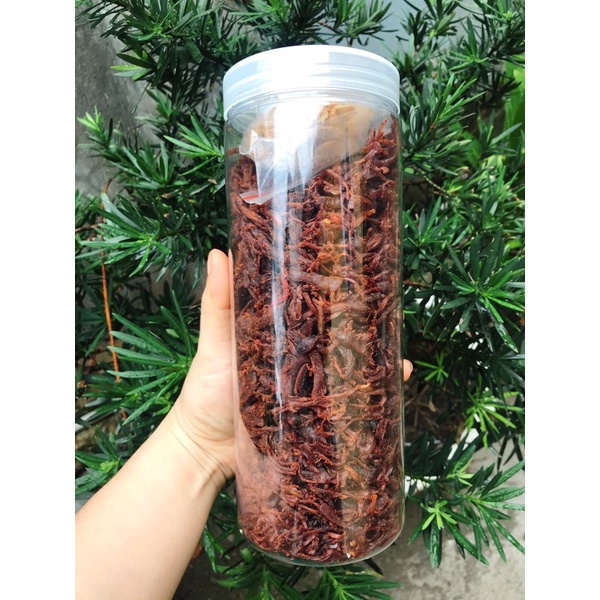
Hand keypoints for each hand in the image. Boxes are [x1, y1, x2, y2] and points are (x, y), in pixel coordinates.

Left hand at [169, 248, 413, 486]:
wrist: (205, 450)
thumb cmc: (205, 392)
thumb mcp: (215, 344)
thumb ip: (217, 304)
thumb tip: (219, 252)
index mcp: (278, 335)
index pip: (310, 308)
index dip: (331, 292)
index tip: (355, 272)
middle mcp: (298, 357)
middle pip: (335, 337)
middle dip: (362, 327)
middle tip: (387, 313)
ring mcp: (309, 386)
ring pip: (347, 368)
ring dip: (374, 360)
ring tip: (397, 353)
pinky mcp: (315, 414)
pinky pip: (347, 404)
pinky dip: (372, 395)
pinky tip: (392, 386)